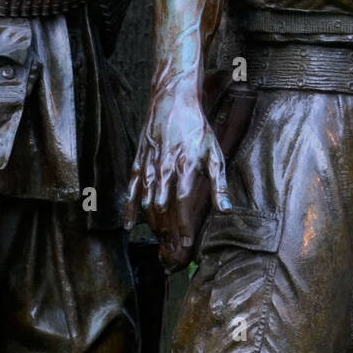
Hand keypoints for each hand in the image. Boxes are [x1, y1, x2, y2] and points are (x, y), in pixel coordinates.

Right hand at [125, 85, 230, 271]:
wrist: (173, 100)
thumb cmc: (197, 128)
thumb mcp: (214, 154)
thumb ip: (218, 184)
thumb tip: (225, 210)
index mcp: (184, 169)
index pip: (181, 207)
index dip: (182, 229)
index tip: (185, 246)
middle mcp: (164, 170)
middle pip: (162, 210)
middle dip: (167, 233)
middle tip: (172, 251)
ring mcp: (148, 166)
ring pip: (146, 203)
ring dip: (152, 224)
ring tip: (160, 240)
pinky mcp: (138, 162)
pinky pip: (130, 189)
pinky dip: (128, 209)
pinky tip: (128, 225)